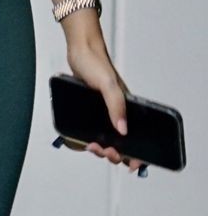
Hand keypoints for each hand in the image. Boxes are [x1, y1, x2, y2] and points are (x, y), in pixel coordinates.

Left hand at [64, 23, 143, 171]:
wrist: (78, 51)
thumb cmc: (95, 63)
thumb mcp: (108, 85)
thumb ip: (116, 105)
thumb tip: (122, 130)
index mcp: (126, 108)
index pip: (136, 136)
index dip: (136, 153)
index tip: (131, 164)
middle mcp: (116, 112)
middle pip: (120, 143)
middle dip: (113, 153)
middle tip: (103, 150)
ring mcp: (102, 112)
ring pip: (105, 139)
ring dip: (100, 148)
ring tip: (91, 145)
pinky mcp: (89, 110)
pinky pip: (91, 130)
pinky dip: (87, 138)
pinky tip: (82, 139)